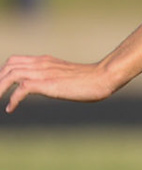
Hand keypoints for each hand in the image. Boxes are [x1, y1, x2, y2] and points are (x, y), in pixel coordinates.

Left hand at [0, 54, 117, 112]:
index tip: (1, 87)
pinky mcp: (48, 83)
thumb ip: (55, 77)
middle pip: (8, 65)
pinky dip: (13, 99)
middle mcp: (42, 63)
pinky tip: (11, 109)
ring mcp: (44, 72)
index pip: (15, 61)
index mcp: (46, 60)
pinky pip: (22, 88)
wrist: (104, 77)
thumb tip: (54, 87)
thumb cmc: (92, 79)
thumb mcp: (67, 76)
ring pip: (10, 75)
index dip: (3, 73)